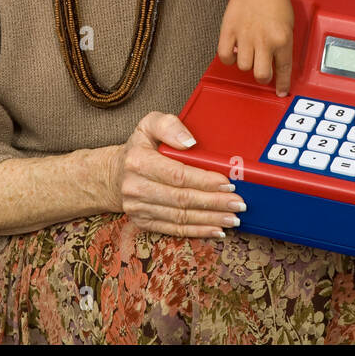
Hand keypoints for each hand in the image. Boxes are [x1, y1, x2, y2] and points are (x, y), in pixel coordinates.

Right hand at [106, 111, 244, 238]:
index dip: (204, 180)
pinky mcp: (143, 222)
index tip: (226, 182)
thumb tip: (190, 142)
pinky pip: (174, 229)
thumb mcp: (149, 124)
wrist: (116, 174)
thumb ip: (169, 125)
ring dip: (210, 219)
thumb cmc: (141, 147)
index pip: (177, 174)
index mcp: (138, 161)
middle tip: (238, 203)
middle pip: (181, 198)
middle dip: (213, 202)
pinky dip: (198, 231)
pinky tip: (216, 229)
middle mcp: (135, 187)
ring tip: (233, 218)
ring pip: (180, 217)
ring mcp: (138, 208)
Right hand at [218, 0, 293, 94]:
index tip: (281, 91)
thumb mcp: (288, 22)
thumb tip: (277, 62)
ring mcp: (245, 36)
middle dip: (263, 76)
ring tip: (249, 54)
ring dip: (247, 63)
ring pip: (243, 66)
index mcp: (282, 38)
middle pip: (261, 75)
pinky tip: (235, 51)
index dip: (283, 84)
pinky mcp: (228, 30)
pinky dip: (229, 57)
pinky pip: (225, 55)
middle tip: (264, 71)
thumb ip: (283, 43)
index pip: (284, 70)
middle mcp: (264, 40)